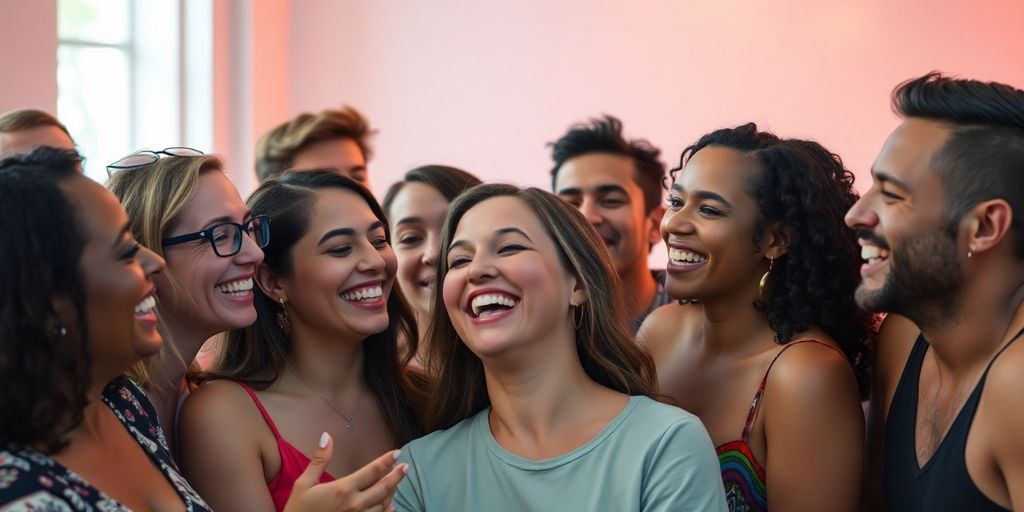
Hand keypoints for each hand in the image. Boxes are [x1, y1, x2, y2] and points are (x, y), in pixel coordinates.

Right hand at [284, 432, 408, 511]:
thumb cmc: (298, 510)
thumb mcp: (304, 484)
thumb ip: (319, 460)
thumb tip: (326, 436)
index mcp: (343, 489)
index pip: (373, 471)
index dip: (387, 461)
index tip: (397, 453)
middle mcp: (355, 504)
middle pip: (384, 487)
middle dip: (397, 476)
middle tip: (406, 467)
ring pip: (384, 504)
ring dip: (392, 492)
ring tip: (397, 483)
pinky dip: (387, 511)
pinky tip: (391, 506)